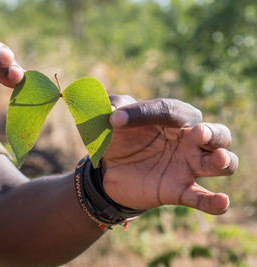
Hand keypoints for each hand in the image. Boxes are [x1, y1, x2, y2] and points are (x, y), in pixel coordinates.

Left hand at [103, 95, 237, 214]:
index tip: (114, 120)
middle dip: (214, 133)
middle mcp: (188, 140)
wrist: (110, 171)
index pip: (169, 110)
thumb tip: (112, 109)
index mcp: (173, 118)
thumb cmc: (119, 138)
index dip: (143, 113)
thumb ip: (112, 106)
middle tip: (200, 133)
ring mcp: (188, 166)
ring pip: (222, 163)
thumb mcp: (112, 117)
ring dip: (223, 160)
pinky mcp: (180, 190)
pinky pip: (201, 197)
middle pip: (218, 134)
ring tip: (217, 158)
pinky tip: (222, 202)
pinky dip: (214, 202)